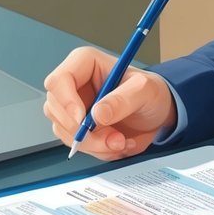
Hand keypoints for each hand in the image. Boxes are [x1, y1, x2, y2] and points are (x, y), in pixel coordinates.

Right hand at [42, 47, 177, 160]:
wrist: (157, 113)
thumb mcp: (144, 91)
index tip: (82, 120)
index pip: (58, 80)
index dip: (66, 101)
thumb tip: (97, 114)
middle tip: (114, 139)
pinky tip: (117, 144)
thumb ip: (122, 100)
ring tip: (121, 142)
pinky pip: (76, 144)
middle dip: (83, 131)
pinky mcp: (77, 127)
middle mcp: (73, 84)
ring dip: (93, 144)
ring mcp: (72, 107)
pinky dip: (97, 150)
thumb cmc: (151, 93)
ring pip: (64, 130)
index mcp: (84, 64)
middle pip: (56, 109)